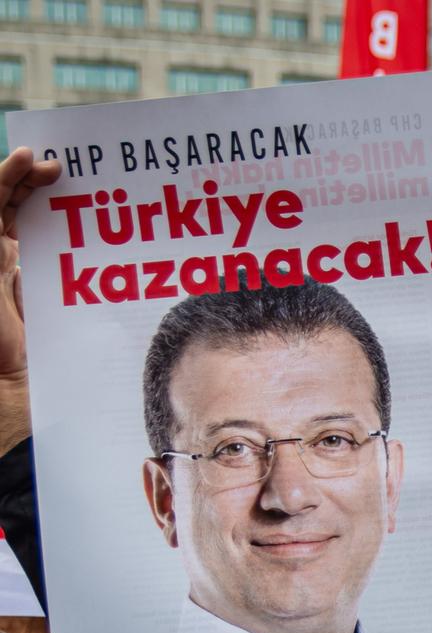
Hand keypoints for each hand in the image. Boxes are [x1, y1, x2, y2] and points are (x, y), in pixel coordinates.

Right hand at [0, 147, 59, 454]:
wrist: (15, 382)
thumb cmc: (48, 357)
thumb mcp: (73, 313)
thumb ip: (83, 290)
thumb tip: (128, 276)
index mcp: (18, 271)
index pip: (27, 223)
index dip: (43, 200)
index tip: (77, 188)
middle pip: (12, 206)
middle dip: (34, 183)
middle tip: (64, 170)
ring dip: (17, 172)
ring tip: (44, 160)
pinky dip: (3, 178)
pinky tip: (23, 161)